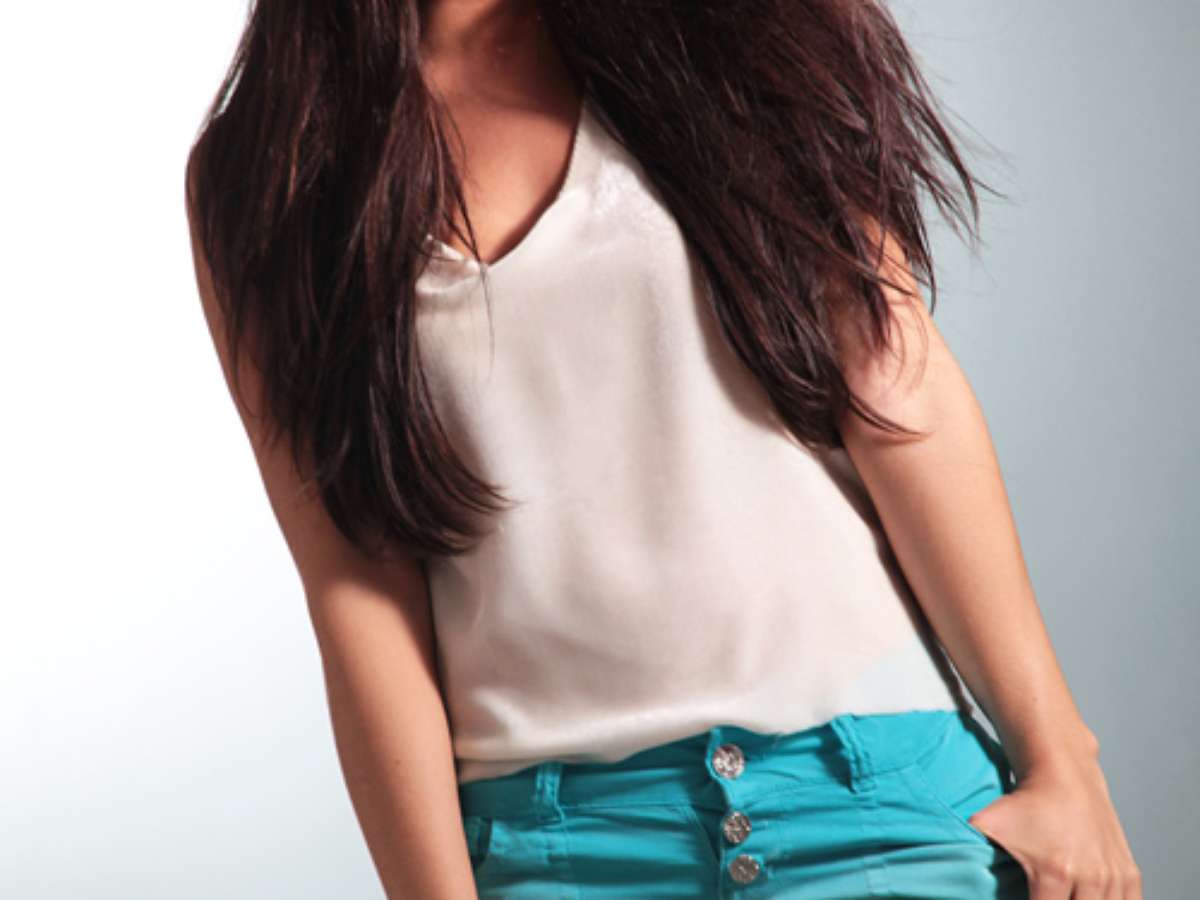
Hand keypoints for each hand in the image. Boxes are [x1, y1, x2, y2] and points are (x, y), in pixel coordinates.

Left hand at [967, 753, 1141, 899]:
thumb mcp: (986, 823)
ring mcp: (1112, 877)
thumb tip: (939, 863)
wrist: (1063, 775)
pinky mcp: (1128, 874)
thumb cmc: (1025, 803)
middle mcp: (1089, 878)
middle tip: (1046, 899)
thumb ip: (964, 848)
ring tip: (1064, 899)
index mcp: (1054, 872)